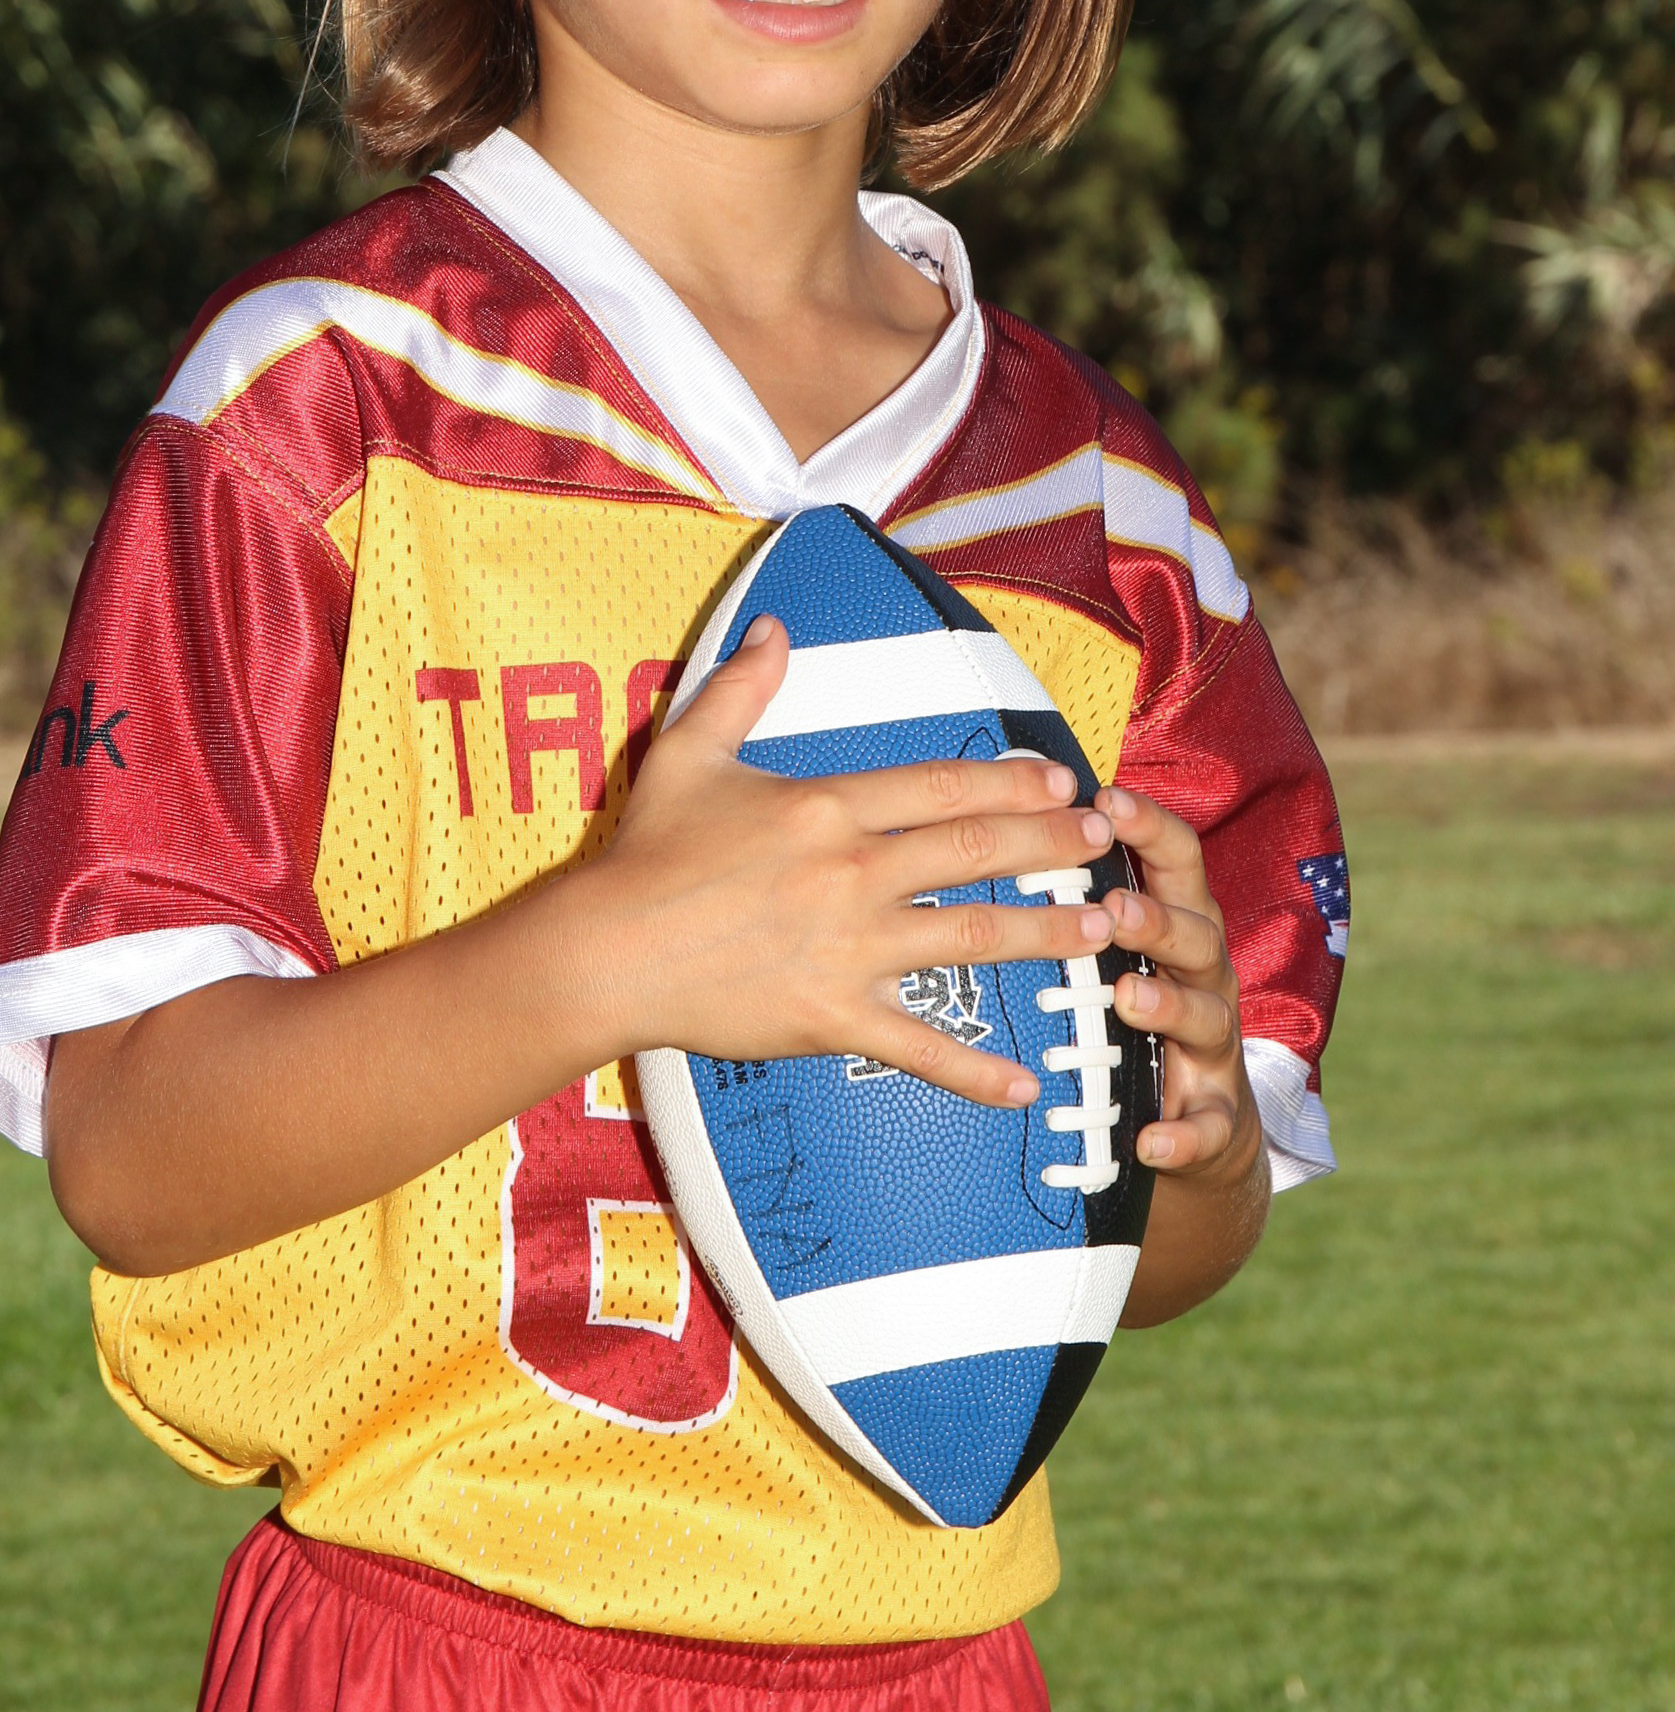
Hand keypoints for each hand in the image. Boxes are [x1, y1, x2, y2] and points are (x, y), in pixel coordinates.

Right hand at [573, 613, 1123, 1107]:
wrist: (606, 949)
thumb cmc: (643, 853)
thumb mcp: (688, 751)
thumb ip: (741, 686)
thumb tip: (773, 626)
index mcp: (827, 807)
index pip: (941, 785)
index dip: (1009, 780)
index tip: (1059, 781)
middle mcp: (854, 872)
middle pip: (975, 850)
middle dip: (1051, 844)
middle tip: (1105, 841)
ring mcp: (850, 948)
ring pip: (972, 937)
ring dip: (1045, 934)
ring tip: (1102, 932)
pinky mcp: (835, 1017)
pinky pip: (920, 1047)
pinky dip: (977, 1072)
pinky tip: (1030, 1085)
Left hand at [1095, 781, 1271, 1323]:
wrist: (1197, 1121)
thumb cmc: (1133, 1004)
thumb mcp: (1116, 944)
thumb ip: (1080, 891)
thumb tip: (1002, 814)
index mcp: (1179, 923)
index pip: (1176, 861)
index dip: (1148, 826)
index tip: (1105, 796)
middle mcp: (1203, 976)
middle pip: (1197, 933)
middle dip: (1157, 918)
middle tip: (1112, 906)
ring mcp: (1215, 1047)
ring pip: (1208, 1018)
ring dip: (1168, 1008)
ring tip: (1127, 1001)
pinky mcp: (1216, 1118)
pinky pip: (1210, 1128)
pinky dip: (1184, 1133)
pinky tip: (1151, 1138)